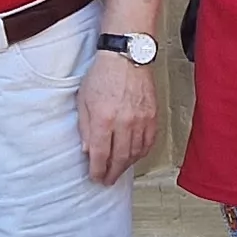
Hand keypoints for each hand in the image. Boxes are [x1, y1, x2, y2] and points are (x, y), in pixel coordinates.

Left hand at [79, 54, 158, 184]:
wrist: (127, 57)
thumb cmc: (103, 75)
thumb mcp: (83, 100)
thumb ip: (85, 127)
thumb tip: (88, 150)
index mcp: (104, 119)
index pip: (101, 155)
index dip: (97, 170)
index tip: (95, 178)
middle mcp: (124, 123)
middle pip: (120, 158)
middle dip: (112, 173)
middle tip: (107, 180)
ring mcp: (141, 120)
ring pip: (136, 153)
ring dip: (127, 165)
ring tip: (119, 170)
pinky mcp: (152, 116)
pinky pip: (149, 142)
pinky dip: (142, 153)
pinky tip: (135, 156)